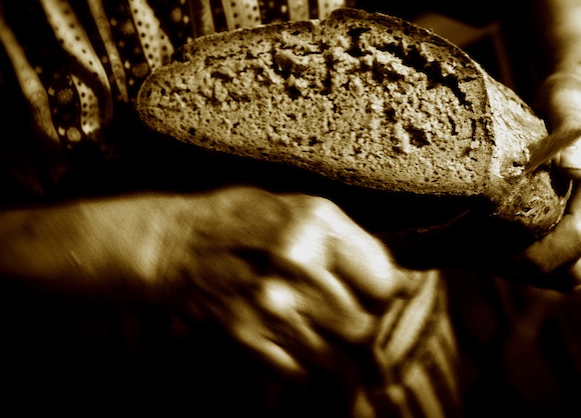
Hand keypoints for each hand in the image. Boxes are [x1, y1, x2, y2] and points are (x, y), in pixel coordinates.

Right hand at [154, 186, 420, 375]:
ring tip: (316, 328)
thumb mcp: (301, 210)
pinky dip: (301, 364)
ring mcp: (270, 306)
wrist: (174, 244)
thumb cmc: (243, 221)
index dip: (381, 294)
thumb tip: (404, 284)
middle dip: (359, 327)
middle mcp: (297, 265)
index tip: (371, 295)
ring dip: (331, 350)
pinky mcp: (245, 337)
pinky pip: (298, 372)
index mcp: (316, 225)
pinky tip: (290, 340)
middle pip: (361, 327)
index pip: (382, 284)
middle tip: (346, 317)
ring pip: (332, 356)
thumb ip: (352, 244)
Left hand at [508, 72, 580, 290]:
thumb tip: (574, 169)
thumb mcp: (568, 100)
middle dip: (531, 270)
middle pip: (575, 268)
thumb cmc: (568, 98)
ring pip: (570, 275)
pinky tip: (502, 252)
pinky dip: (535, 268)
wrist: (578, 103)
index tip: (499, 249)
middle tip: (484, 259)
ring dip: (531, 275)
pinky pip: (564, 266)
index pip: (580, 234)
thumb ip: (570, 131)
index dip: (541, 251)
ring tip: (488, 258)